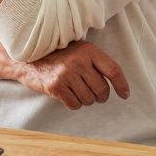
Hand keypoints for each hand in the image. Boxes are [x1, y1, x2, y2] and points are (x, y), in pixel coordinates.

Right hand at [11, 40, 130, 109]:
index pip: (113, 70)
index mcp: (88, 50)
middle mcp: (78, 61)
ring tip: (77, 90)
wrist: (30, 58)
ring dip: (86, 100)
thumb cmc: (59, 55)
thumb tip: (117, 84)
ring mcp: (66, 74)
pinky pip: (75, 104)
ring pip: (89, 99)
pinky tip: (68, 94)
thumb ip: (96, 63)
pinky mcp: (56, 86)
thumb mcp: (80, 51)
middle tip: (95, 94)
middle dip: (101, 96)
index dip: (122, 84)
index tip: (125, 94)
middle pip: (102, 89)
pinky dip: (74, 103)